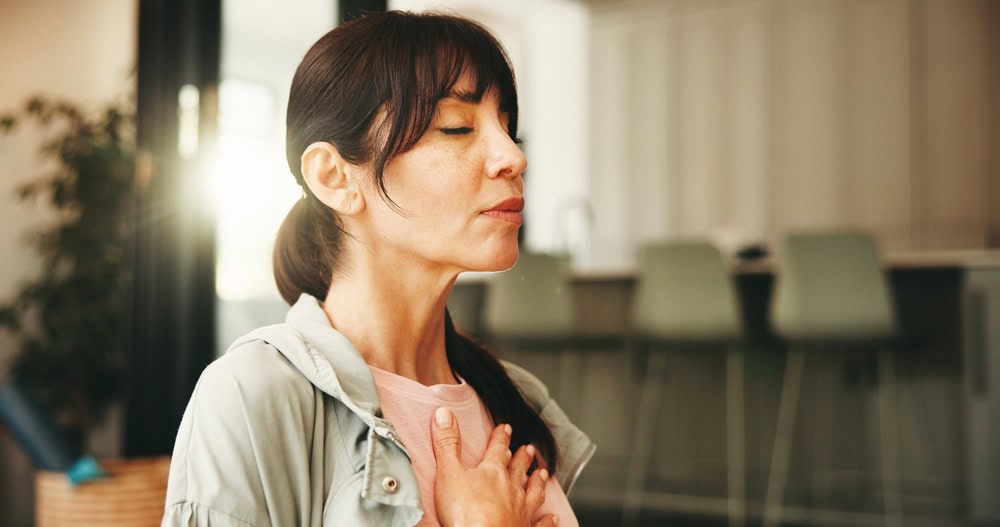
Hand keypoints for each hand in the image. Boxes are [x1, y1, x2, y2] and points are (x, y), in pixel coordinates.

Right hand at [432, 407, 557, 526]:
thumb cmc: (465, 512)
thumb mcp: (449, 472)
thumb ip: (447, 444)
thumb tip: (444, 412)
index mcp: (492, 472)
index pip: (497, 449)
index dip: (501, 438)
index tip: (506, 428)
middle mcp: (511, 489)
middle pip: (518, 469)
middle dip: (522, 458)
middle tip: (529, 448)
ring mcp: (521, 511)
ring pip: (533, 492)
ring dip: (536, 482)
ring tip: (541, 473)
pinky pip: (540, 524)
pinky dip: (547, 521)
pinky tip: (553, 517)